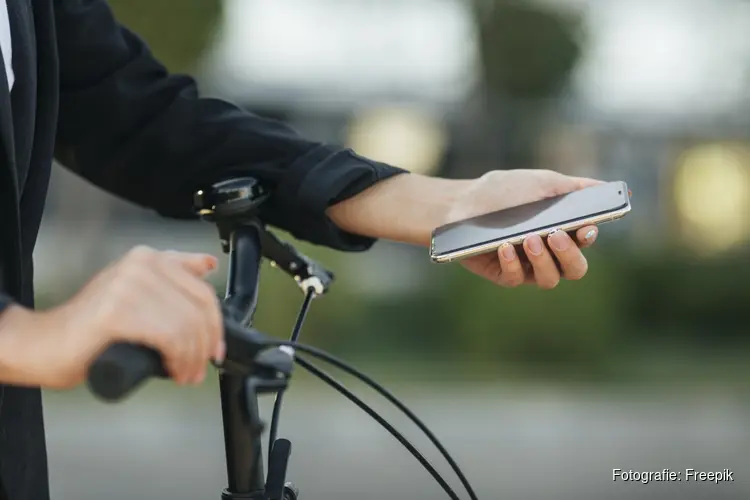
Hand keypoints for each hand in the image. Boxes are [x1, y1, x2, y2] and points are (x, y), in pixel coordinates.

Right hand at [0, 246, 222, 388]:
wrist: (45, 344)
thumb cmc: (92, 327)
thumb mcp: (139, 291)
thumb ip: (173, 274)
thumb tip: (208, 265)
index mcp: (149, 258)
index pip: (204, 292)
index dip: (215, 327)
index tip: (215, 349)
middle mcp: (141, 265)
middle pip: (199, 311)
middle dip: (205, 347)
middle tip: (198, 368)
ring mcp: (128, 286)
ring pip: (186, 327)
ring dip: (191, 358)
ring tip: (184, 374)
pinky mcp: (117, 311)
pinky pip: (169, 337)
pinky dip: (177, 359)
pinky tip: (172, 370)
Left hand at [445, 169, 602, 289]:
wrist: (459, 202)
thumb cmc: (501, 191)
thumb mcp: (539, 182)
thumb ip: (575, 187)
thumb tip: (613, 186)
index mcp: (561, 229)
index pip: (585, 242)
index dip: (588, 238)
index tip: (584, 228)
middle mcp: (548, 252)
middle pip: (575, 269)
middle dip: (570, 255)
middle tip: (554, 235)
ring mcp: (526, 265)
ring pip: (550, 279)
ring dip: (544, 261)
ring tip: (529, 239)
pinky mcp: (504, 274)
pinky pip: (516, 278)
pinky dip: (513, 263)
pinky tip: (504, 246)